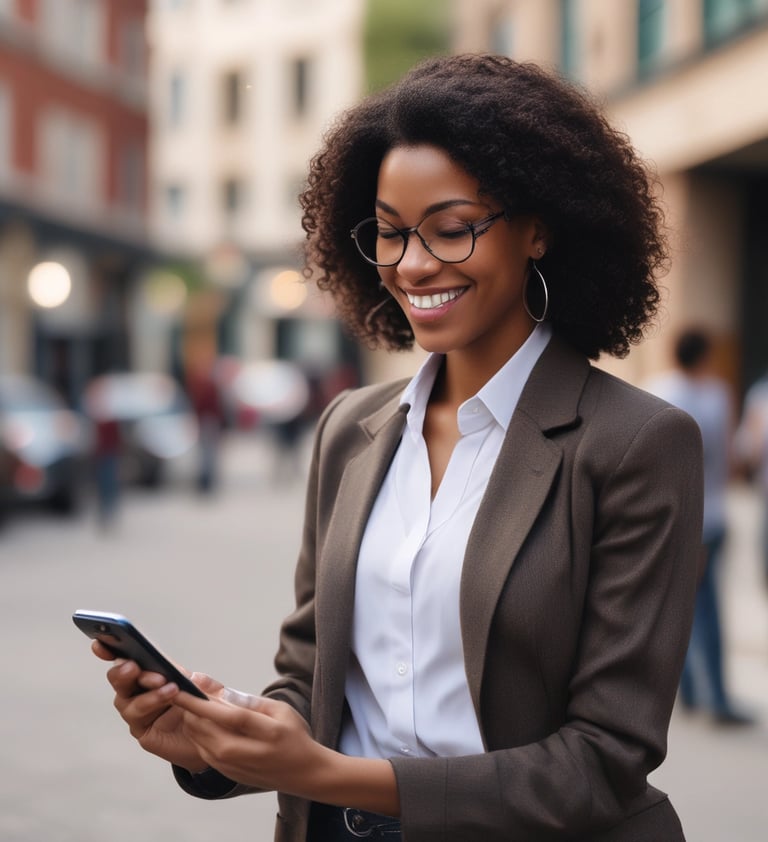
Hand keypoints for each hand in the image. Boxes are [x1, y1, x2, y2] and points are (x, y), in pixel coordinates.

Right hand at [93, 639, 218, 772]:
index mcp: (156, 671)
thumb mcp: (213, 692)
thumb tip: (190, 676)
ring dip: (145, 689)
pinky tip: (168, 696)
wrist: (215, 743)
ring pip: (126, 699)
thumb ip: (204, 684)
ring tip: (164, 683)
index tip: (101, 642)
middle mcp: (142, 690)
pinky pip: (137, 717)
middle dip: (124, 670)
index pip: (132, 657)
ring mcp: (140, 711)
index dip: (113, 649)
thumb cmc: (209, 712)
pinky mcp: (143, 731)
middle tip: (133, 666)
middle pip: (121, 678)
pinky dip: (150, 704)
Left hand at [171, 692, 330, 795]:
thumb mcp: (281, 710)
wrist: (303, 772)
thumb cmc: (293, 735)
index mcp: (268, 733)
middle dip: (190, 710)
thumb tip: (218, 693)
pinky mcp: (229, 774)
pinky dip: (197, 735)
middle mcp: (249, 753)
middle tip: (183, 692)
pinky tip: (200, 722)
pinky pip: (204, 753)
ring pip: (201, 742)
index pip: (229, 716)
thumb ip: (250, 701)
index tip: (185, 688)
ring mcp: (237, 767)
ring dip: (192, 722)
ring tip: (190, 704)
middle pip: (209, 731)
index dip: (204, 702)